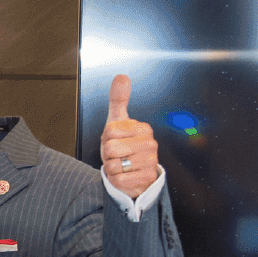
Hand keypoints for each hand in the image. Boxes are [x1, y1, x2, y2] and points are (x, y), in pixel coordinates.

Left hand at [99, 74, 159, 198]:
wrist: (134, 174)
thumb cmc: (124, 148)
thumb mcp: (118, 123)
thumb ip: (119, 100)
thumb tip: (122, 76)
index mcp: (143, 129)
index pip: (109, 131)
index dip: (107, 139)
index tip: (116, 141)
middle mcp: (150, 144)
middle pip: (110, 148)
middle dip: (107, 155)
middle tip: (117, 156)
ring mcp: (150, 162)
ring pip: (112, 165)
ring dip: (111, 168)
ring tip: (122, 166)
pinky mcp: (145, 179)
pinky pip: (117, 179)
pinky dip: (116, 180)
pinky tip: (125, 177)